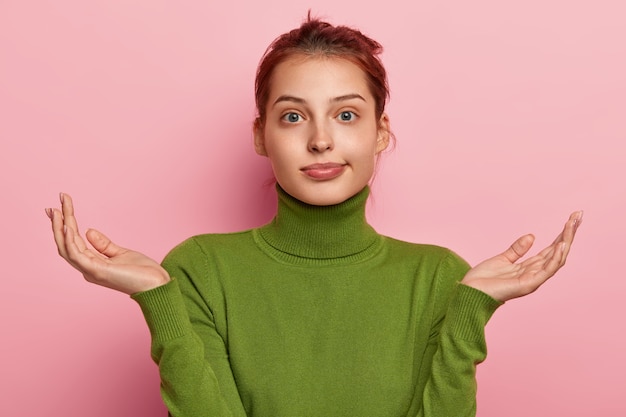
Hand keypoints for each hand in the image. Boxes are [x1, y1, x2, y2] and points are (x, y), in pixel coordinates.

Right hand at [46, 193, 169, 294]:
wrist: (156, 285)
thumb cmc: (142, 272)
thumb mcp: (120, 253)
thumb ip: (104, 244)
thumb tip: (88, 231)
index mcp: (92, 264)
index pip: (74, 242)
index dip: (65, 226)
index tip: (61, 207)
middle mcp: (87, 269)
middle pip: (66, 244)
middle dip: (58, 225)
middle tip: (51, 206)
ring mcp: (90, 271)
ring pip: (66, 248)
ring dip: (60, 229)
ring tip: (58, 210)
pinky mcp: (97, 271)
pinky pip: (77, 255)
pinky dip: (70, 241)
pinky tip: (67, 227)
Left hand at [461, 211, 582, 301]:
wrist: (469, 293)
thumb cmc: (484, 280)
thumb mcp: (502, 259)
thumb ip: (517, 249)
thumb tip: (532, 235)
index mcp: (529, 268)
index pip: (551, 249)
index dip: (562, 234)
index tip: (572, 219)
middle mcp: (535, 274)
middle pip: (557, 252)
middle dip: (569, 234)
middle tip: (578, 215)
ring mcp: (533, 280)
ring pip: (556, 259)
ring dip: (565, 241)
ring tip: (572, 225)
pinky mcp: (528, 285)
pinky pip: (547, 271)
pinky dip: (555, 258)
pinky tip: (561, 245)